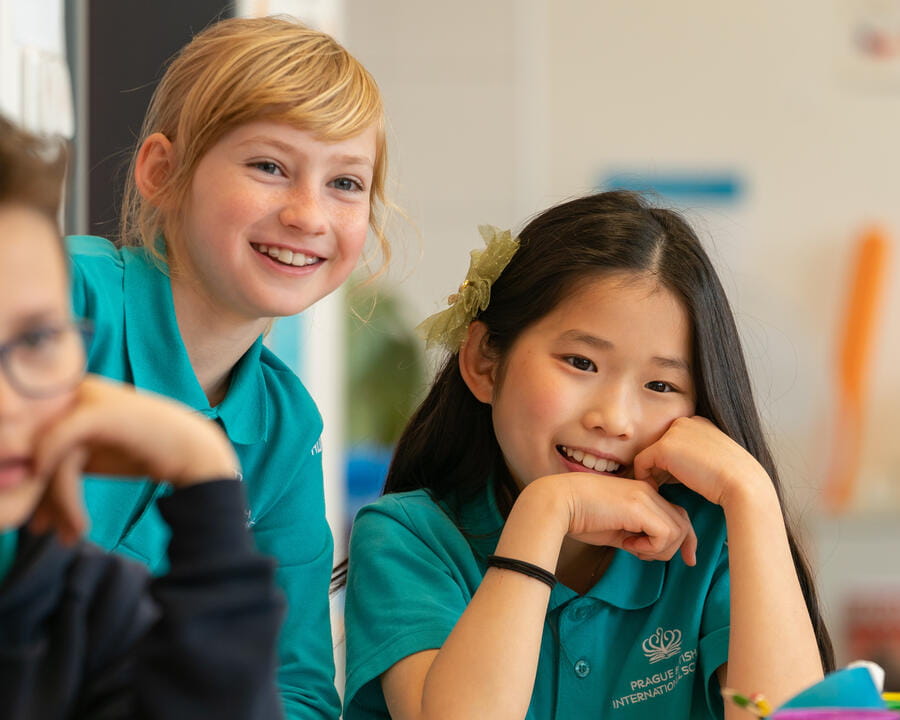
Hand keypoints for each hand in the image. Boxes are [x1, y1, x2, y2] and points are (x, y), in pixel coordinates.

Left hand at [29, 375, 237, 542]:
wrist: (197, 451)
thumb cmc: (146, 451)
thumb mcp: (94, 455)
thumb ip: (56, 460)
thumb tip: (13, 485)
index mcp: (68, 394)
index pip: (30, 440)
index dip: (27, 483)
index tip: (39, 521)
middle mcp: (73, 388)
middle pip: (33, 447)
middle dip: (36, 495)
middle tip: (44, 532)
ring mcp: (87, 396)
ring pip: (46, 454)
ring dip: (57, 502)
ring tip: (72, 535)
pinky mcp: (99, 411)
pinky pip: (58, 448)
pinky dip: (58, 487)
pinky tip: (75, 520)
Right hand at [546, 472, 697, 564]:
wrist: (558, 503)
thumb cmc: (579, 516)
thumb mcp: (614, 528)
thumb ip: (635, 535)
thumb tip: (649, 550)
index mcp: (643, 493)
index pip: (678, 516)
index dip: (685, 540)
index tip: (689, 560)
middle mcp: (648, 491)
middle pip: (683, 523)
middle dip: (676, 548)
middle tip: (645, 556)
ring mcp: (645, 497)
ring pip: (678, 531)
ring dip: (659, 549)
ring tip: (632, 548)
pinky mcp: (639, 507)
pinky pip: (664, 535)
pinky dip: (651, 547)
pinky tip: (628, 545)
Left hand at [632, 416, 771, 510]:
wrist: (743, 484)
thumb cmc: (732, 480)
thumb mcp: (712, 460)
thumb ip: (692, 457)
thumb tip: (669, 468)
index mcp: (699, 422)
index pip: (674, 441)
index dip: (671, 463)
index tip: (675, 482)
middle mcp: (686, 421)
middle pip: (659, 445)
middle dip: (660, 466)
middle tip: (665, 487)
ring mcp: (674, 432)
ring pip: (650, 454)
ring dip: (652, 472)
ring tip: (660, 490)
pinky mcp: (664, 447)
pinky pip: (641, 463)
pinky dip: (644, 477)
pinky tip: (655, 491)